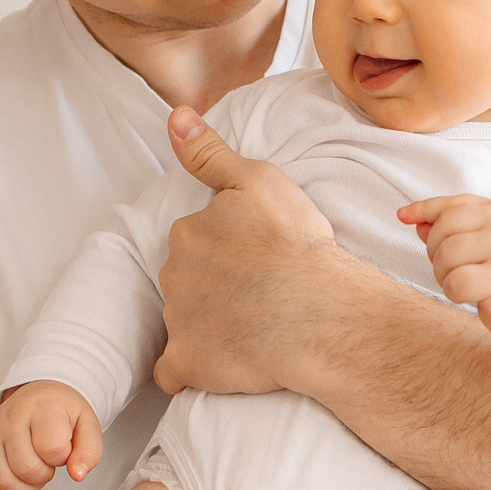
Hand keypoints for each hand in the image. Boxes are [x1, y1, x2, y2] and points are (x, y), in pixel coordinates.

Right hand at [0, 381, 101, 489]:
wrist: (39, 394)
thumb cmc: (63, 414)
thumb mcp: (87, 425)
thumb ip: (89, 451)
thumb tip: (77, 475)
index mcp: (41, 408)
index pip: (52, 449)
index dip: (62, 458)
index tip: (62, 449)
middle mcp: (10, 418)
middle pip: (26, 469)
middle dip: (43, 477)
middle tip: (47, 465)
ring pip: (0, 479)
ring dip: (21, 489)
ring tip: (30, 475)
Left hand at [154, 106, 351, 396]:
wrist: (317, 311)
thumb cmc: (295, 244)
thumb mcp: (257, 180)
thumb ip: (209, 152)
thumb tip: (175, 116)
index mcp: (186, 232)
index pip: (194, 240)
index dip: (226, 249)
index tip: (256, 258)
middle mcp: (173, 275)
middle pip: (185, 280)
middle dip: (212, 286)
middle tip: (257, 293)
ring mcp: (179, 322)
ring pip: (184, 322)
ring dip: (208, 325)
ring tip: (253, 329)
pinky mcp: (189, 364)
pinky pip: (174, 373)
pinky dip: (190, 370)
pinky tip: (218, 367)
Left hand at [400, 195, 490, 343]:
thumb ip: (456, 229)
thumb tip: (414, 220)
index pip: (452, 206)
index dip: (424, 211)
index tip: (403, 216)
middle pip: (442, 232)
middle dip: (436, 254)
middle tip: (453, 271)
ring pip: (445, 257)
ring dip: (445, 276)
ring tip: (464, 284)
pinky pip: (455, 283)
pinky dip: (454, 292)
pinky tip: (470, 296)